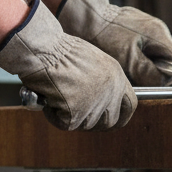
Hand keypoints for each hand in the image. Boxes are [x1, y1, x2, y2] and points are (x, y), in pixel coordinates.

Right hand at [0, 0, 135, 130]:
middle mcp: (110, 92)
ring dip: (71, 115)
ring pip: (86, 124)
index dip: (121, 115)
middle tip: (77, 112)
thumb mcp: (91, 60)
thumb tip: (99, 98)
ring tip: (57, 94)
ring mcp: (94, 104)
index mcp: (116, 76)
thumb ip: (101, 80)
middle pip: (110, 121)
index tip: (112, 118)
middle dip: (94, 121)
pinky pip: (65, 124)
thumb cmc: (57, 48)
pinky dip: (54, 115)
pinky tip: (47, 98)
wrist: (41, 47)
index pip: (130, 105)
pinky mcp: (75, 113)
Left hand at [57, 0, 171, 85]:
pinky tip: (120, 54)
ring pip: (153, 55)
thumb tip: (164, 81)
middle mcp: (156, 28)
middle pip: (166, 59)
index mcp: (159, 34)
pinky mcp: (135, 27)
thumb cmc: (104, 37)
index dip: (169, 76)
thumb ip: (152, 75)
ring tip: (125, 63)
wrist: (82, 17)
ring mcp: (146, 26)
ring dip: (142, 64)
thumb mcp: (129, 62)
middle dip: (153, 70)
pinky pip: (142, 48)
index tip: (152, 81)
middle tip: (134, 73)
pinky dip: (134, 55)